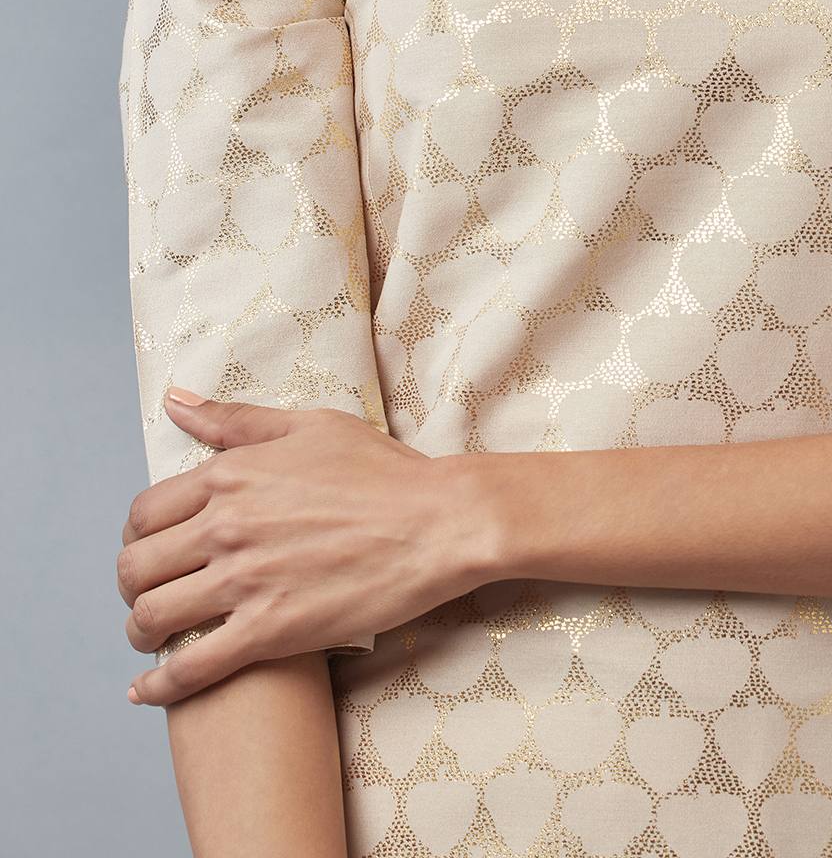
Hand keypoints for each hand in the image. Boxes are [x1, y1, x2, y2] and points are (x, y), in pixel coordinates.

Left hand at [118, 390, 496, 706]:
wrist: (437, 523)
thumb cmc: (382, 471)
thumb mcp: (309, 426)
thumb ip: (236, 420)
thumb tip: (176, 401)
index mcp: (231, 474)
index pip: (144, 512)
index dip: (136, 537)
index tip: (149, 549)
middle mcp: (226, 526)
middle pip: (136, 567)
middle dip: (131, 586)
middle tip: (147, 595)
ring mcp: (245, 580)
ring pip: (152, 618)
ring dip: (139, 632)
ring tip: (151, 640)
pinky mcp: (269, 631)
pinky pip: (190, 669)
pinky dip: (157, 687)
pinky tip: (147, 691)